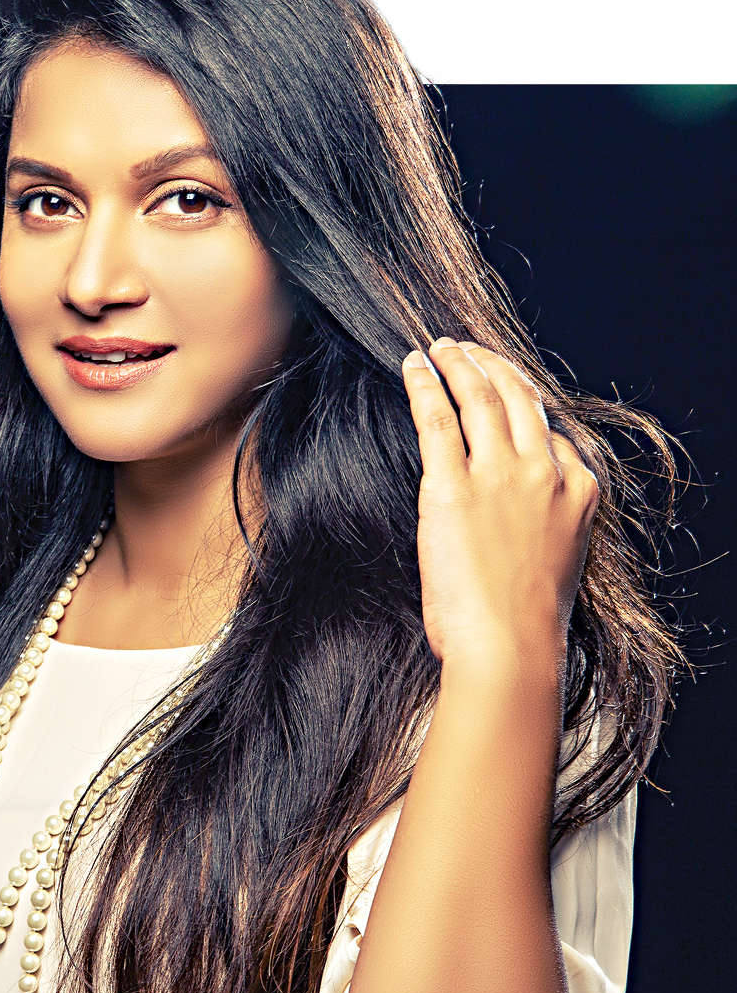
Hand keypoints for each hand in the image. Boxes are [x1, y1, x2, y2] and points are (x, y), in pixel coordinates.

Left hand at [401, 337, 598, 665]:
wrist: (510, 645)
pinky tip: (414, 365)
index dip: (521, 398)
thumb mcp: (552, 560)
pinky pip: (438, 418)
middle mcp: (545, 473)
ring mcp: (501, 476)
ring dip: (458, 363)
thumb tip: (510, 515)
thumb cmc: (523, 621)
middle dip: (490, 364)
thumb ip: (541, 522)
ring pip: (480, 396)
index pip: (551, 430)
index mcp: (579, 491)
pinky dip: (425, 384)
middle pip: (518, 398)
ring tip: (439, 347)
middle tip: (464, 348)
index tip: (499, 385)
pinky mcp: (453, 486)